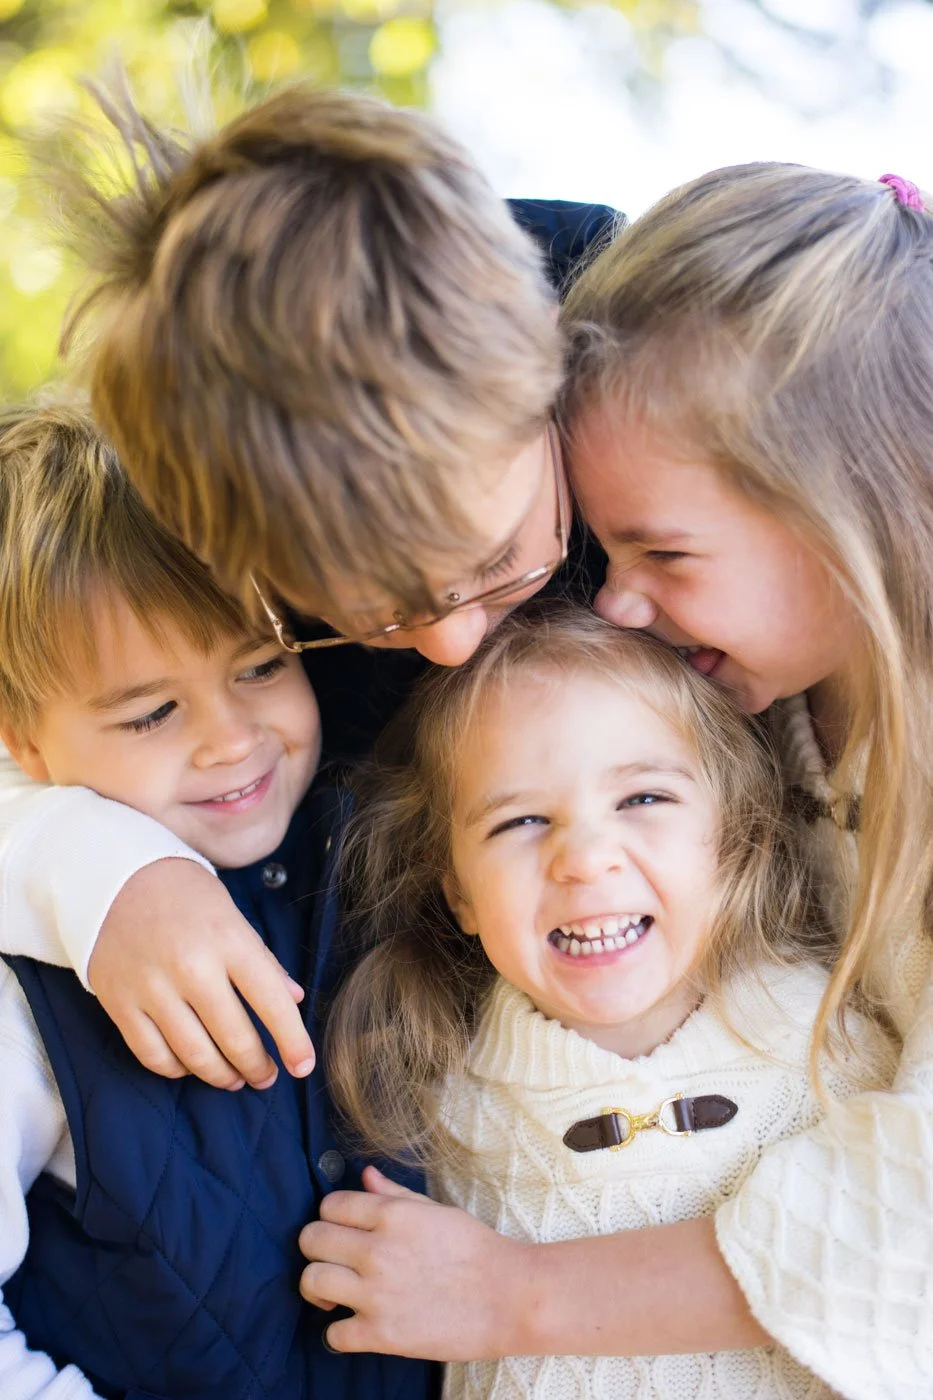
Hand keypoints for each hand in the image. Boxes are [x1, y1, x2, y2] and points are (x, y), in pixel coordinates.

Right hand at [87, 858, 315, 1089]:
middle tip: (266, 1077)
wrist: (117, 877)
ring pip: (195, 1056)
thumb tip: (294, 999)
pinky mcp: (120, 1003)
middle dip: (257, 1067)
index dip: (292, 1042)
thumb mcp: (233, 917)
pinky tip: (191, 1066)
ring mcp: (152, 988)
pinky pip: (153, 1055)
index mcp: (229, 941)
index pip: (273, 1003)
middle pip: (235, 1038)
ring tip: (234, 1078)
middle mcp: (192, 968)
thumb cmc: (185, 896)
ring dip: (221, 1076)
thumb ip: (263, 961)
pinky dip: (176, 1070)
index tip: (304, 1066)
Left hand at [298, 1165, 529, 1359]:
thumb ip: (394, 1193)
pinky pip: (333, 1334)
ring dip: (318, 1287)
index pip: (330, 1205)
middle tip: (332, 1258)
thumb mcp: (435, 1211)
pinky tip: (355, 1325)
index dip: (331, 1215)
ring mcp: (377, 1294)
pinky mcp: (382, 1334)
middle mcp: (378, 1250)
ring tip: (334, 1292)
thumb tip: (364, 1175)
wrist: (511, 1297)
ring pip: (311, 1282)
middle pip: (311, 1239)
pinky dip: (339, 1332)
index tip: (341, 1229)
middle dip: (316, 1247)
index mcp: (392, 1215)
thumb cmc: (476, 1250)